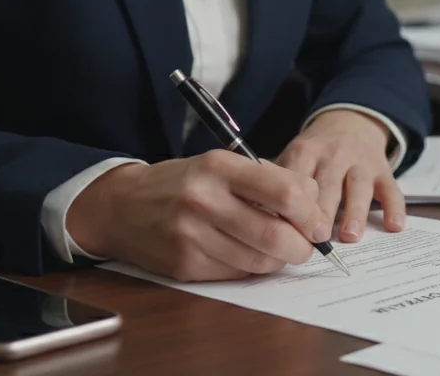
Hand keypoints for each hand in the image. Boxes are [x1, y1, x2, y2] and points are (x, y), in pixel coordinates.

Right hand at [65, 152, 332, 281]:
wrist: (122, 206)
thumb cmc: (182, 182)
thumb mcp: (221, 164)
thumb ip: (267, 180)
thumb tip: (314, 204)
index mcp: (220, 167)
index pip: (286, 192)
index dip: (312, 212)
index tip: (318, 220)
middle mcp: (205, 200)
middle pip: (277, 235)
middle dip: (303, 246)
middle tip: (308, 245)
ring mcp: (192, 235)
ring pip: (260, 261)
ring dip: (280, 260)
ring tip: (279, 248)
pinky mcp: (185, 264)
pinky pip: (236, 274)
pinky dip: (252, 268)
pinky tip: (249, 254)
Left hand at [276, 110, 404, 242]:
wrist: (350, 123)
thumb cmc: (315, 152)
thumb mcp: (292, 156)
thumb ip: (276, 180)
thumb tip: (252, 213)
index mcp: (305, 152)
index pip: (296, 179)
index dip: (290, 206)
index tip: (285, 232)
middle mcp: (334, 155)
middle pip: (327, 185)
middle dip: (321, 213)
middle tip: (316, 240)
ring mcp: (361, 163)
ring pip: (358, 187)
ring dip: (354, 211)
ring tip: (349, 236)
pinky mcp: (383, 170)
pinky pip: (391, 189)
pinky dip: (395, 208)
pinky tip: (394, 226)